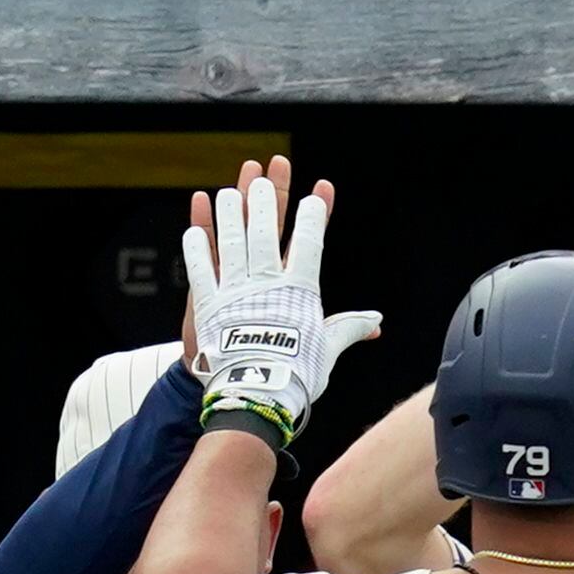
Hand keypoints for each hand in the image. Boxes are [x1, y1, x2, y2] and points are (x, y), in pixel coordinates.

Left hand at [181, 168, 379, 444]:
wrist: (258, 395)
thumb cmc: (299, 375)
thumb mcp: (328, 349)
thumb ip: (349, 329)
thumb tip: (377, 322)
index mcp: (300, 292)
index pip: (309, 244)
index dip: (314, 215)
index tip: (318, 192)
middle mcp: (268, 284)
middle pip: (265, 233)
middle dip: (266, 201)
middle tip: (264, 177)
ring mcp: (236, 291)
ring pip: (232, 242)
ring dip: (231, 214)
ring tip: (231, 191)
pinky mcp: (209, 305)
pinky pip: (201, 269)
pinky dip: (198, 247)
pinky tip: (196, 228)